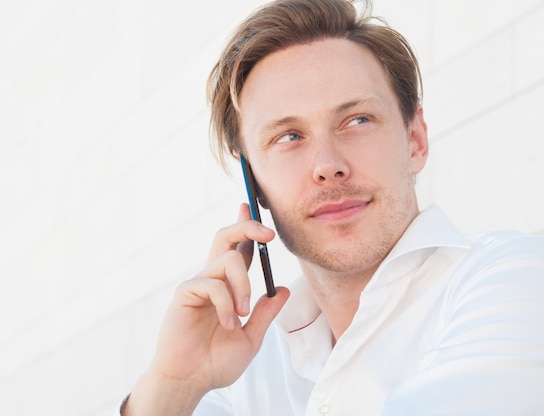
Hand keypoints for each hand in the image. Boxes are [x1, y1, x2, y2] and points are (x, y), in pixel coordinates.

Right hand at [126, 204, 288, 414]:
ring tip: (242, 314)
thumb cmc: (216, 362)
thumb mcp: (251, 338)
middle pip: (226, 238)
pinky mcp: (185, 294)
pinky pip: (212, 285)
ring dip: (243, 285)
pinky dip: (226, 305)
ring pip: (227, 260)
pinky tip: (228, 325)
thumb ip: (265, 314)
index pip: (238, 250)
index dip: (245, 227)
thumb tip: (284, 290)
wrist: (191, 381)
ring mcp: (198, 285)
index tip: (249, 205)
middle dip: (247, 227)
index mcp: (228, 287)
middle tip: (269, 235)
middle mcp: (212, 280)